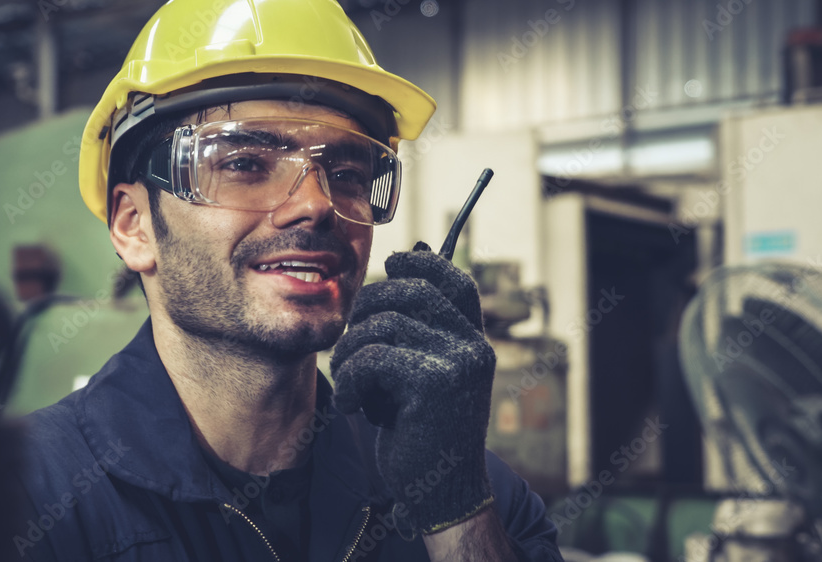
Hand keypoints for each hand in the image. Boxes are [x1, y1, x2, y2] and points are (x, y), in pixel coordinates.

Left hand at [331, 242, 496, 533]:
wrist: (441, 494)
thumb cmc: (422, 433)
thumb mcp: (425, 375)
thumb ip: (419, 331)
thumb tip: (403, 263)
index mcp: (473, 342)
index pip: (454, 280)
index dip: (421, 264)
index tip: (391, 264)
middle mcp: (473, 347)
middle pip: (411, 292)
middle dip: (367, 308)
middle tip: (350, 342)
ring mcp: (458, 363)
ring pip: (385, 324)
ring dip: (351, 351)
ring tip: (348, 382)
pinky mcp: (433, 384)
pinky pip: (373, 357)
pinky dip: (351, 379)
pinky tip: (354, 406)